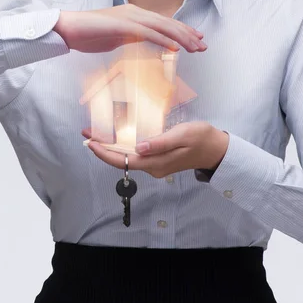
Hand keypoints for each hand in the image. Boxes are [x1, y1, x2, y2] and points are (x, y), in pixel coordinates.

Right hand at [53, 5, 206, 53]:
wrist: (69, 28)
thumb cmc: (89, 34)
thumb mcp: (116, 36)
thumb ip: (131, 38)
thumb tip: (144, 44)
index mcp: (134, 14)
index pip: (164, 22)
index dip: (182, 30)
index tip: (196, 38)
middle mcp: (136, 12)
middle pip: (168, 23)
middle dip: (188, 34)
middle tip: (203, 45)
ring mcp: (130, 17)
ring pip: (163, 27)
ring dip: (181, 38)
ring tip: (195, 48)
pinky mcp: (124, 25)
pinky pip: (149, 34)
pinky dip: (164, 41)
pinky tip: (175, 49)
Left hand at [82, 121, 228, 178]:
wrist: (216, 148)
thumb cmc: (201, 138)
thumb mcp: (182, 135)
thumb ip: (161, 142)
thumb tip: (139, 148)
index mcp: (156, 163)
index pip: (125, 161)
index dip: (105, 153)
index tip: (91, 143)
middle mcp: (153, 167)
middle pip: (122, 161)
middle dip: (102, 149)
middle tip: (86, 134)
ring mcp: (155, 165)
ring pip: (127, 158)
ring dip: (110, 148)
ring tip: (95, 135)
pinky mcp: (157, 160)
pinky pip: (135, 155)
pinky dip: (122, 147)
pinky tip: (115, 138)